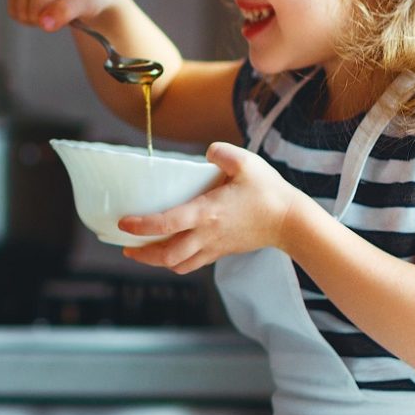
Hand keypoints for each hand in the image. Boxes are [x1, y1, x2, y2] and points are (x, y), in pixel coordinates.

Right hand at [7, 0, 129, 31]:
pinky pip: (14, 13)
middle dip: (44, 19)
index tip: (70, 8)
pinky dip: (30, 17)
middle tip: (62, 8)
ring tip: (55, 7)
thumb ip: (66, 10)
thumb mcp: (87, 2)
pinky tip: (45, 8)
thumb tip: (44, 23)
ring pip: (17, 14)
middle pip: (24, 12)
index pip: (37, 10)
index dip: (53, 18)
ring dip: (37, 19)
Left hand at [119, 142, 307, 272]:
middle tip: (127, 246)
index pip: (166, 224)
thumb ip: (223, 153)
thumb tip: (207, 150)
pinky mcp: (222, 252)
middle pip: (166, 255)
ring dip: (158, 261)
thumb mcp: (247, 163)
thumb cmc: (269, 192)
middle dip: (142, 255)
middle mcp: (206, 235)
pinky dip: (177, 261)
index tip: (123, 223)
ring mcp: (214, 247)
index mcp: (207, 213)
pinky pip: (193, 264)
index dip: (141, 226)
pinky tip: (171, 250)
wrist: (291, 222)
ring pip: (178, 264)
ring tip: (143, 252)